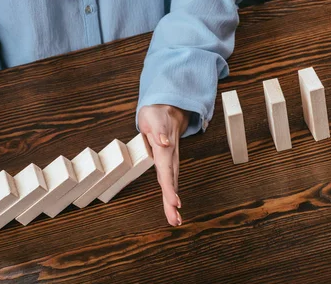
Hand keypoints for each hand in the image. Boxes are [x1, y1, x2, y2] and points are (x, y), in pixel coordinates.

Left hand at [138, 104, 189, 225]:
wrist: (167, 110)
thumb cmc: (157, 115)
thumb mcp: (154, 118)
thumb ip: (160, 130)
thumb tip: (164, 142)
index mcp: (164, 149)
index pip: (167, 171)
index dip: (170, 187)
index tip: (175, 203)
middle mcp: (169, 158)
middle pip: (171, 182)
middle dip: (172, 202)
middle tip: (175, 220)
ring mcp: (169, 161)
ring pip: (171, 183)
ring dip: (172, 202)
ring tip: (175, 220)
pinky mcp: (166, 162)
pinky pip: (169, 180)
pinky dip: (171, 194)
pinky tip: (173, 207)